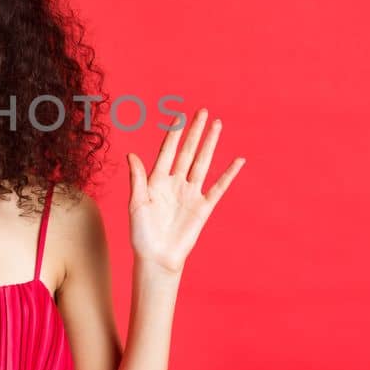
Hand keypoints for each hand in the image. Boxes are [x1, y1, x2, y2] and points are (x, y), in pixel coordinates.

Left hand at [125, 108, 244, 275]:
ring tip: (217, 125)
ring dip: (210, 144)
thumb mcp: (136, 204)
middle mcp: (175, 183)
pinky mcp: (203, 208)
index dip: (174, 135)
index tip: (179, 116)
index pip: (167, 152)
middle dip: (195, 132)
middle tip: (203, 112)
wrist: (157, 258)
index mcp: (156, 181)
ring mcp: (191, 194)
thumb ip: (137, 179)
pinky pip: (218, 187)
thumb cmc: (141, 234)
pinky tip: (237, 161)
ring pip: (203, 163)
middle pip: (188, 152)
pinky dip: (228, 174)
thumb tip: (131, 154)